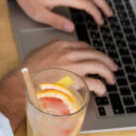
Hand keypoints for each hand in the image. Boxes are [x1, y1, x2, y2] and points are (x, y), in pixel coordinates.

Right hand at [0, 39, 117, 130]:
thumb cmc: (28, 72)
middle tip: (112, 68)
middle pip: (96, 54)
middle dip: (107, 61)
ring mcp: (74, 67)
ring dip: (108, 73)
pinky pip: (95, 83)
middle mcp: (70, 53)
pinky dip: (101, 87)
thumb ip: (50, 47)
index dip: (94, 53)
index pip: (84, 46)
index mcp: (61, 45)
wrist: (23, 85)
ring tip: (111, 80)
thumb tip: (57, 44)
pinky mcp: (76, 82)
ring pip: (99, 66)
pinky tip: (102, 91)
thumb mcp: (38, 52)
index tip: (98, 58)